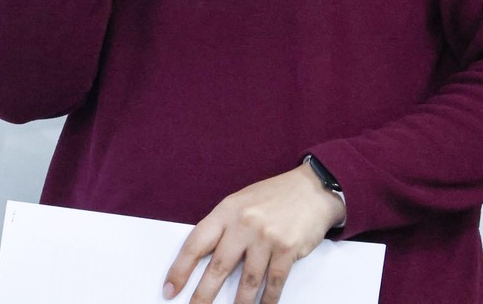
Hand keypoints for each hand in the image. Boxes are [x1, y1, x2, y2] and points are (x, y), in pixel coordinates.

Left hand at [163, 164, 344, 303]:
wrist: (312, 189)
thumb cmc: (273, 197)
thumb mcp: (241, 202)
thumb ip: (223, 227)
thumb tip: (203, 259)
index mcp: (227, 210)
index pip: (196, 242)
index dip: (180, 268)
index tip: (170, 288)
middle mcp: (244, 223)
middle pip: (219, 266)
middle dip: (203, 294)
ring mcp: (266, 237)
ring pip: (247, 280)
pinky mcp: (287, 249)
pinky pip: (274, 283)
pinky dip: (267, 300)